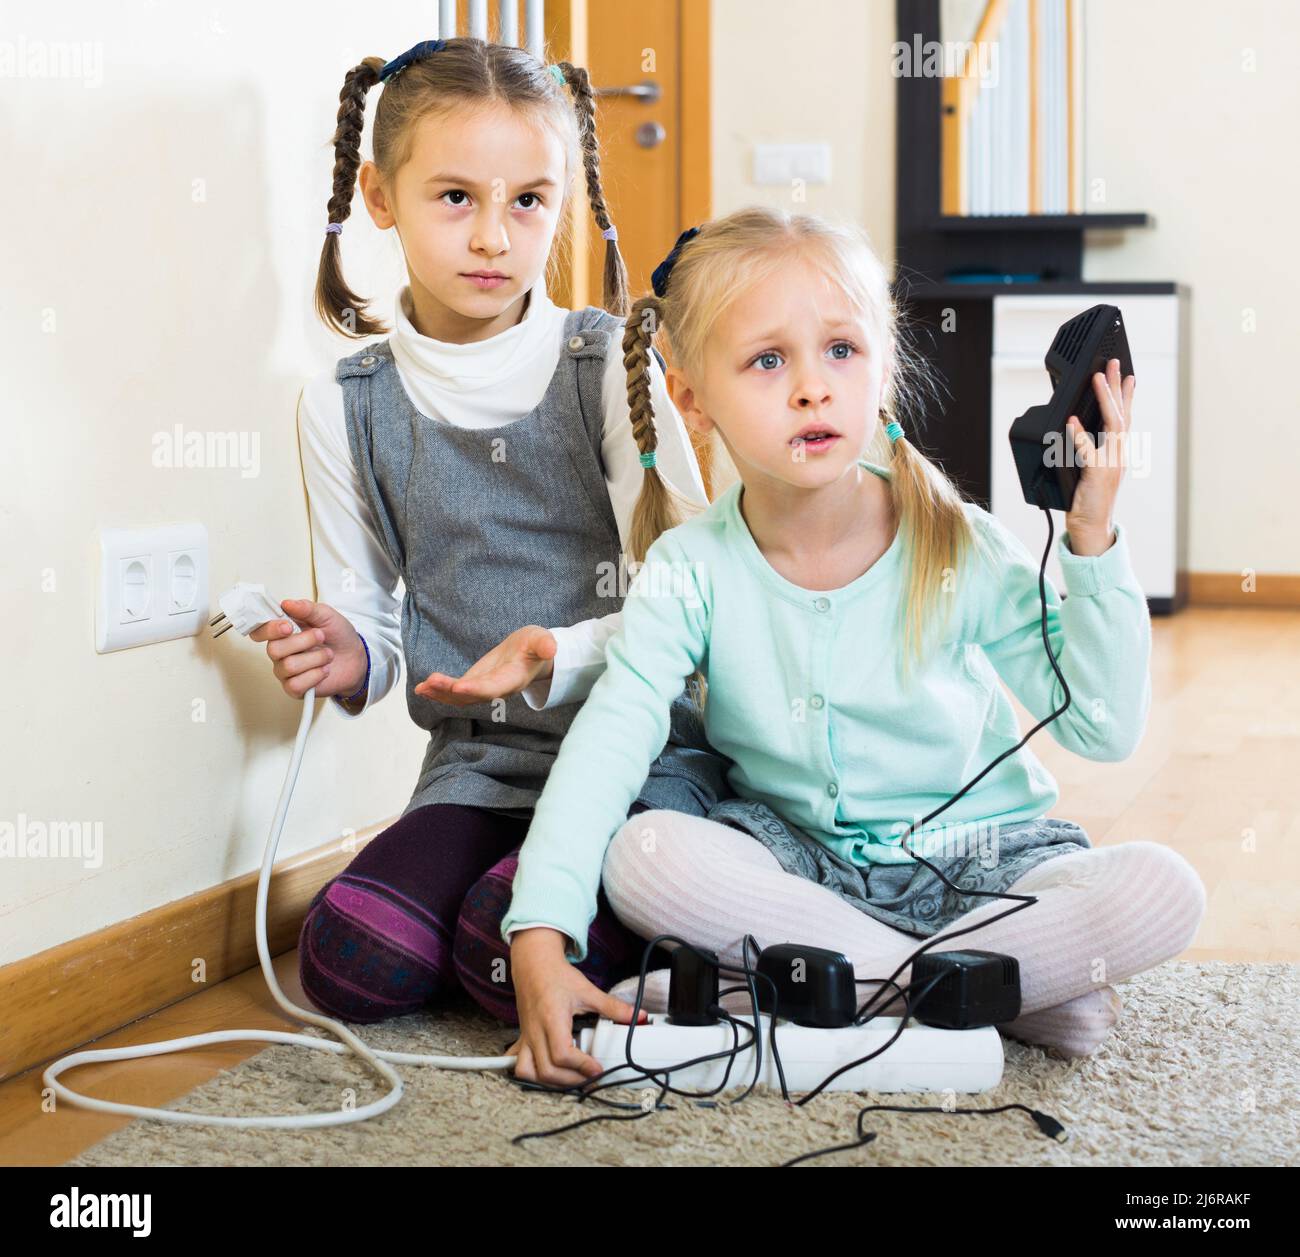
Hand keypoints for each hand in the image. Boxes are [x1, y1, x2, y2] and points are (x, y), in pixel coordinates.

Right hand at [247, 598, 366, 699]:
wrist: (356, 657)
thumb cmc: (338, 636)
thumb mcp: (326, 615)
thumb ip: (307, 608)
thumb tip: (287, 603)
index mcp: (282, 631)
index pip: (259, 631)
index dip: (269, 629)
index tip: (287, 626)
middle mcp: (280, 652)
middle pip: (273, 649)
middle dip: (303, 642)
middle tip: (321, 636)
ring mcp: (286, 671)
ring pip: (289, 666)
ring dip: (316, 658)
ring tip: (328, 654)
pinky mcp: (295, 688)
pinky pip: (296, 685)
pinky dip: (315, 675)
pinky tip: (324, 670)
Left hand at [415, 625, 556, 705]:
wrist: (531, 654)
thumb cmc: (535, 646)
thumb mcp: (542, 640)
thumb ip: (545, 644)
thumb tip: (551, 649)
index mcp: (514, 679)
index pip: (494, 687)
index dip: (477, 689)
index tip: (459, 687)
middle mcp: (497, 689)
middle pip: (473, 695)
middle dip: (451, 691)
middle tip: (431, 683)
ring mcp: (484, 689)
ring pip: (461, 697)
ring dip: (441, 694)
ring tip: (422, 687)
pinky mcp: (473, 685)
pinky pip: (455, 693)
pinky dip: (438, 691)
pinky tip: (422, 688)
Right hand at [506, 928, 648, 1088]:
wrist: (534, 964)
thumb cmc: (557, 976)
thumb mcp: (587, 990)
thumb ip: (612, 1006)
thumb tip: (638, 1016)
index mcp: (551, 1019)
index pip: (562, 1054)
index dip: (581, 1066)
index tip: (597, 1069)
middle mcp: (535, 1031)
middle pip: (546, 1070)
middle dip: (570, 1080)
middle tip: (589, 1078)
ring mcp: (526, 1036)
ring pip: (527, 1071)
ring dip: (548, 1082)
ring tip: (570, 1078)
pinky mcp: (523, 1037)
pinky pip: (519, 1062)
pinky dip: (531, 1074)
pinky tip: (546, 1075)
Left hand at [1064, 357, 1134, 555]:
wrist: (1090, 526)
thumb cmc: (1087, 498)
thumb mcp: (1092, 469)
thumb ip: (1088, 449)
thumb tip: (1076, 427)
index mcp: (1116, 452)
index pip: (1124, 418)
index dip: (1127, 395)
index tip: (1128, 374)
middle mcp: (1118, 454)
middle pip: (1121, 413)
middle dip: (1118, 386)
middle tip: (1114, 363)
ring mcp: (1111, 463)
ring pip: (1112, 425)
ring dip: (1105, 400)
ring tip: (1098, 379)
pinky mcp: (1097, 474)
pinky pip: (1088, 451)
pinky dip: (1080, 435)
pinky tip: (1071, 421)